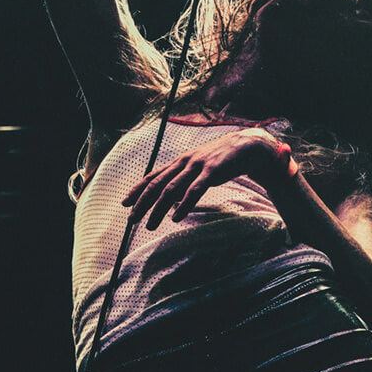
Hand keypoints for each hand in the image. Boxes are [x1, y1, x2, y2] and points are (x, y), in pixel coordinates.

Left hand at [121, 127, 283, 229]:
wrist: (246, 147)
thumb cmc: (221, 160)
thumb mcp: (198, 167)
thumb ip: (184, 179)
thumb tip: (171, 199)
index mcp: (179, 162)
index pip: (153, 176)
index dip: (138, 189)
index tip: (125, 202)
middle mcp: (184, 163)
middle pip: (158, 185)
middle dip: (142, 203)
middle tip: (131, 219)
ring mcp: (197, 166)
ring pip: (172, 189)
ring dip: (159, 208)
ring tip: (150, 224)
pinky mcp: (212, 171)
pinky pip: (195, 190)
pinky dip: (184, 204)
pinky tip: (177, 217)